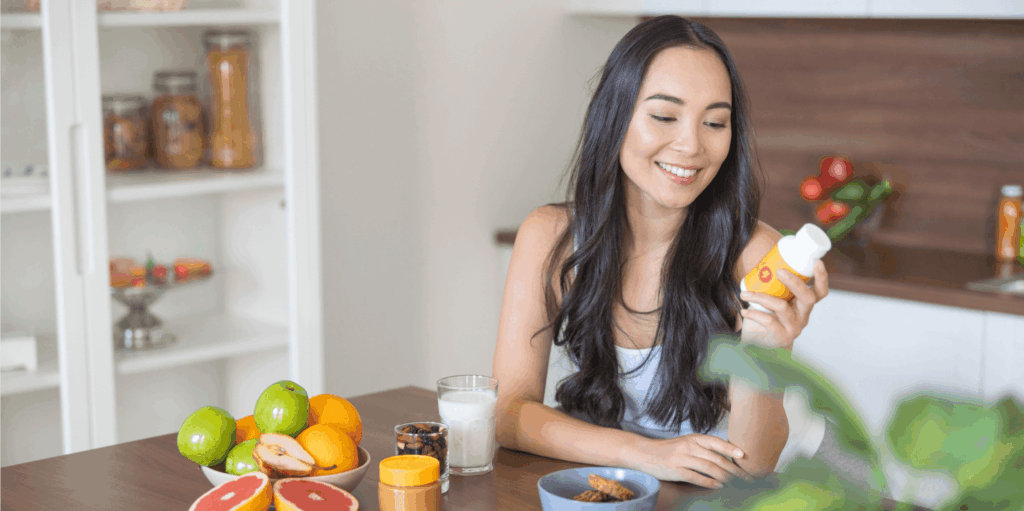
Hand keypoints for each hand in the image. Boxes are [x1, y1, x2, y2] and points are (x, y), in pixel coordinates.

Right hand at [627, 434, 754, 487]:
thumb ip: (704, 448)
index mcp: (694, 438)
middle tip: (746, 477)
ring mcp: (682, 458)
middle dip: (734, 469)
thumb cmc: (670, 449)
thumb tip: (727, 457)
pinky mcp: (676, 471)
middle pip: (716, 458)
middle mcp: (689, 446)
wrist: (646, 453)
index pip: (716, 442)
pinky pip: (697, 478)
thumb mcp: (687, 443)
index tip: (744, 456)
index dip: (731, 449)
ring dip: (725, 477)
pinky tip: (719, 486)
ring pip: (709, 468)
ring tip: (735, 483)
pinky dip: (710, 483)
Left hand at [739, 260, 828, 348]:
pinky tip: (744, 310)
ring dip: (761, 297)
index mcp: (803, 305)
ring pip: (782, 307)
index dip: (822, 278)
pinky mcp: (782, 337)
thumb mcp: (772, 300)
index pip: (820, 292)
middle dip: (795, 282)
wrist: (757, 344)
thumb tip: (760, 262)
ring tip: (744, 293)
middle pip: (808, 298)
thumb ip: (772, 286)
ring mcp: (793, 328)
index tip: (817, 262)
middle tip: (779, 271)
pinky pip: (769, 321)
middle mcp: (803, 316)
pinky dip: (754, 313)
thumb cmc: (765, 317)